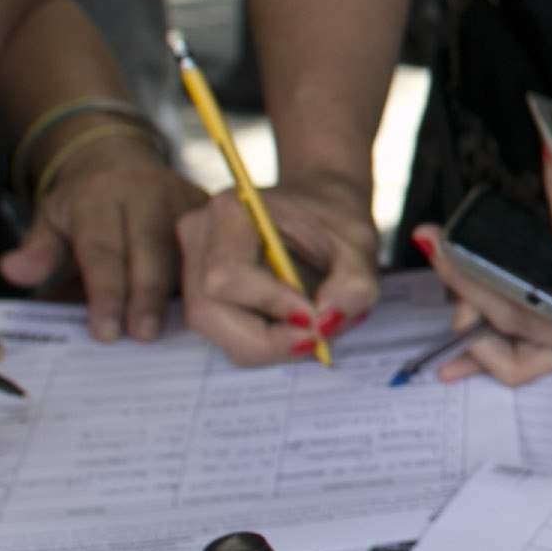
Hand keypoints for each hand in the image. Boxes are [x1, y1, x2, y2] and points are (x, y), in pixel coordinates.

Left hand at [0, 138, 198, 342]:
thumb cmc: (84, 203)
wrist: (120, 158)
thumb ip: (37, 249)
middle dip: (146, 296)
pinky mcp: (209, 207)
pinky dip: (207, 281)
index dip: (105, 292)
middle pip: (151, 250)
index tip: (104, 332)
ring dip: (184, 294)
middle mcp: (147, 191)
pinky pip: (213, 248)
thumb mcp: (51, 218)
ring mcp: (184, 197)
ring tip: (178, 332)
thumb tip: (12, 271)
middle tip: (141, 336)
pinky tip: (205, 314)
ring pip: (189, 251)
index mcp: (101, 194)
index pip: (103, 249)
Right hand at [176, 170, 379, 364]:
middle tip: (317, 339)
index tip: (313, 318)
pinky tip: (292, 326)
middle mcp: (200, 236)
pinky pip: (223, 333)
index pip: (227, 274)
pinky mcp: (199, 291)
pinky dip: (262, 342)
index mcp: (231, 211)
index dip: (268, 304)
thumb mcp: (359, 243)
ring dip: (267, 345)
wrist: (317, 205)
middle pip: (208, 311)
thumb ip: (353, 283)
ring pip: (214, 329)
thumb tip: (326, 322)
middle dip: (267, 340)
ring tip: (310, 329)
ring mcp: (192, 265)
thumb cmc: (334, 219)